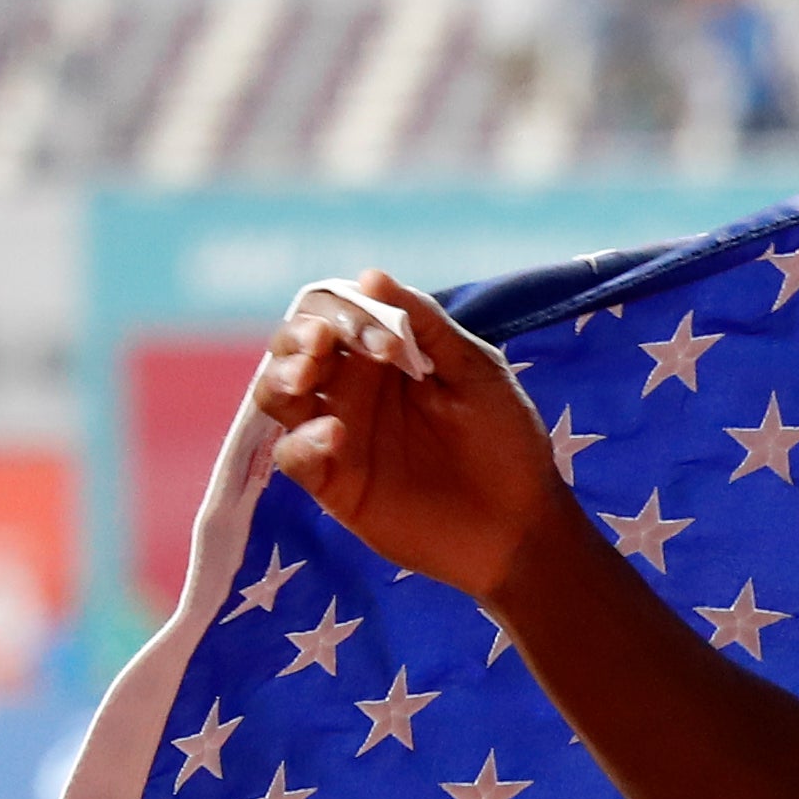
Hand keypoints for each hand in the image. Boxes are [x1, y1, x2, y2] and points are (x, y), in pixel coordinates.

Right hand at [247, 269, 579, 602]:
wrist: (522, 523)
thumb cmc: (507, 441)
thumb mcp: (476, 370)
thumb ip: (426, 324)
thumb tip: (369, 275)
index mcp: (383, 355)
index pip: (333, 313)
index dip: (346, 315)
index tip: (389, 345)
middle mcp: (352, 389)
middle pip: (292, 347)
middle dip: (299, 336)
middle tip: (324, 345)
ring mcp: (338, 435)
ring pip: (276, 394)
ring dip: (281, 376)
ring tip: (306, 377)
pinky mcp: (335, 483)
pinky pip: (291, 455)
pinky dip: (300, 440)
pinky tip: (333, 435)